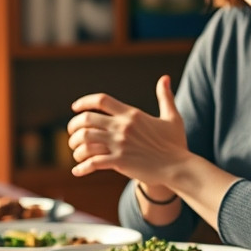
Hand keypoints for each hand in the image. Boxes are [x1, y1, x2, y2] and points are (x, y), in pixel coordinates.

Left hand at [67, 76, 187, 181]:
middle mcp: (123, 126)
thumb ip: (165, 96)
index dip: (84, 102)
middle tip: (71, 133)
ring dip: (75, 146)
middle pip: (87, 119)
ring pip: (85, 140)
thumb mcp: (172, 117)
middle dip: (74, 126)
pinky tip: (77, 171)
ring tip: (75, 153)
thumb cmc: (175, 144)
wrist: (178, 167)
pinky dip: (81, 167)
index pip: (101, 100)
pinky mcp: (120, 161)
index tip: (75, 107)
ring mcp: (120, 144)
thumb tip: (165, 78)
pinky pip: (93, 162)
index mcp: (131, 114)